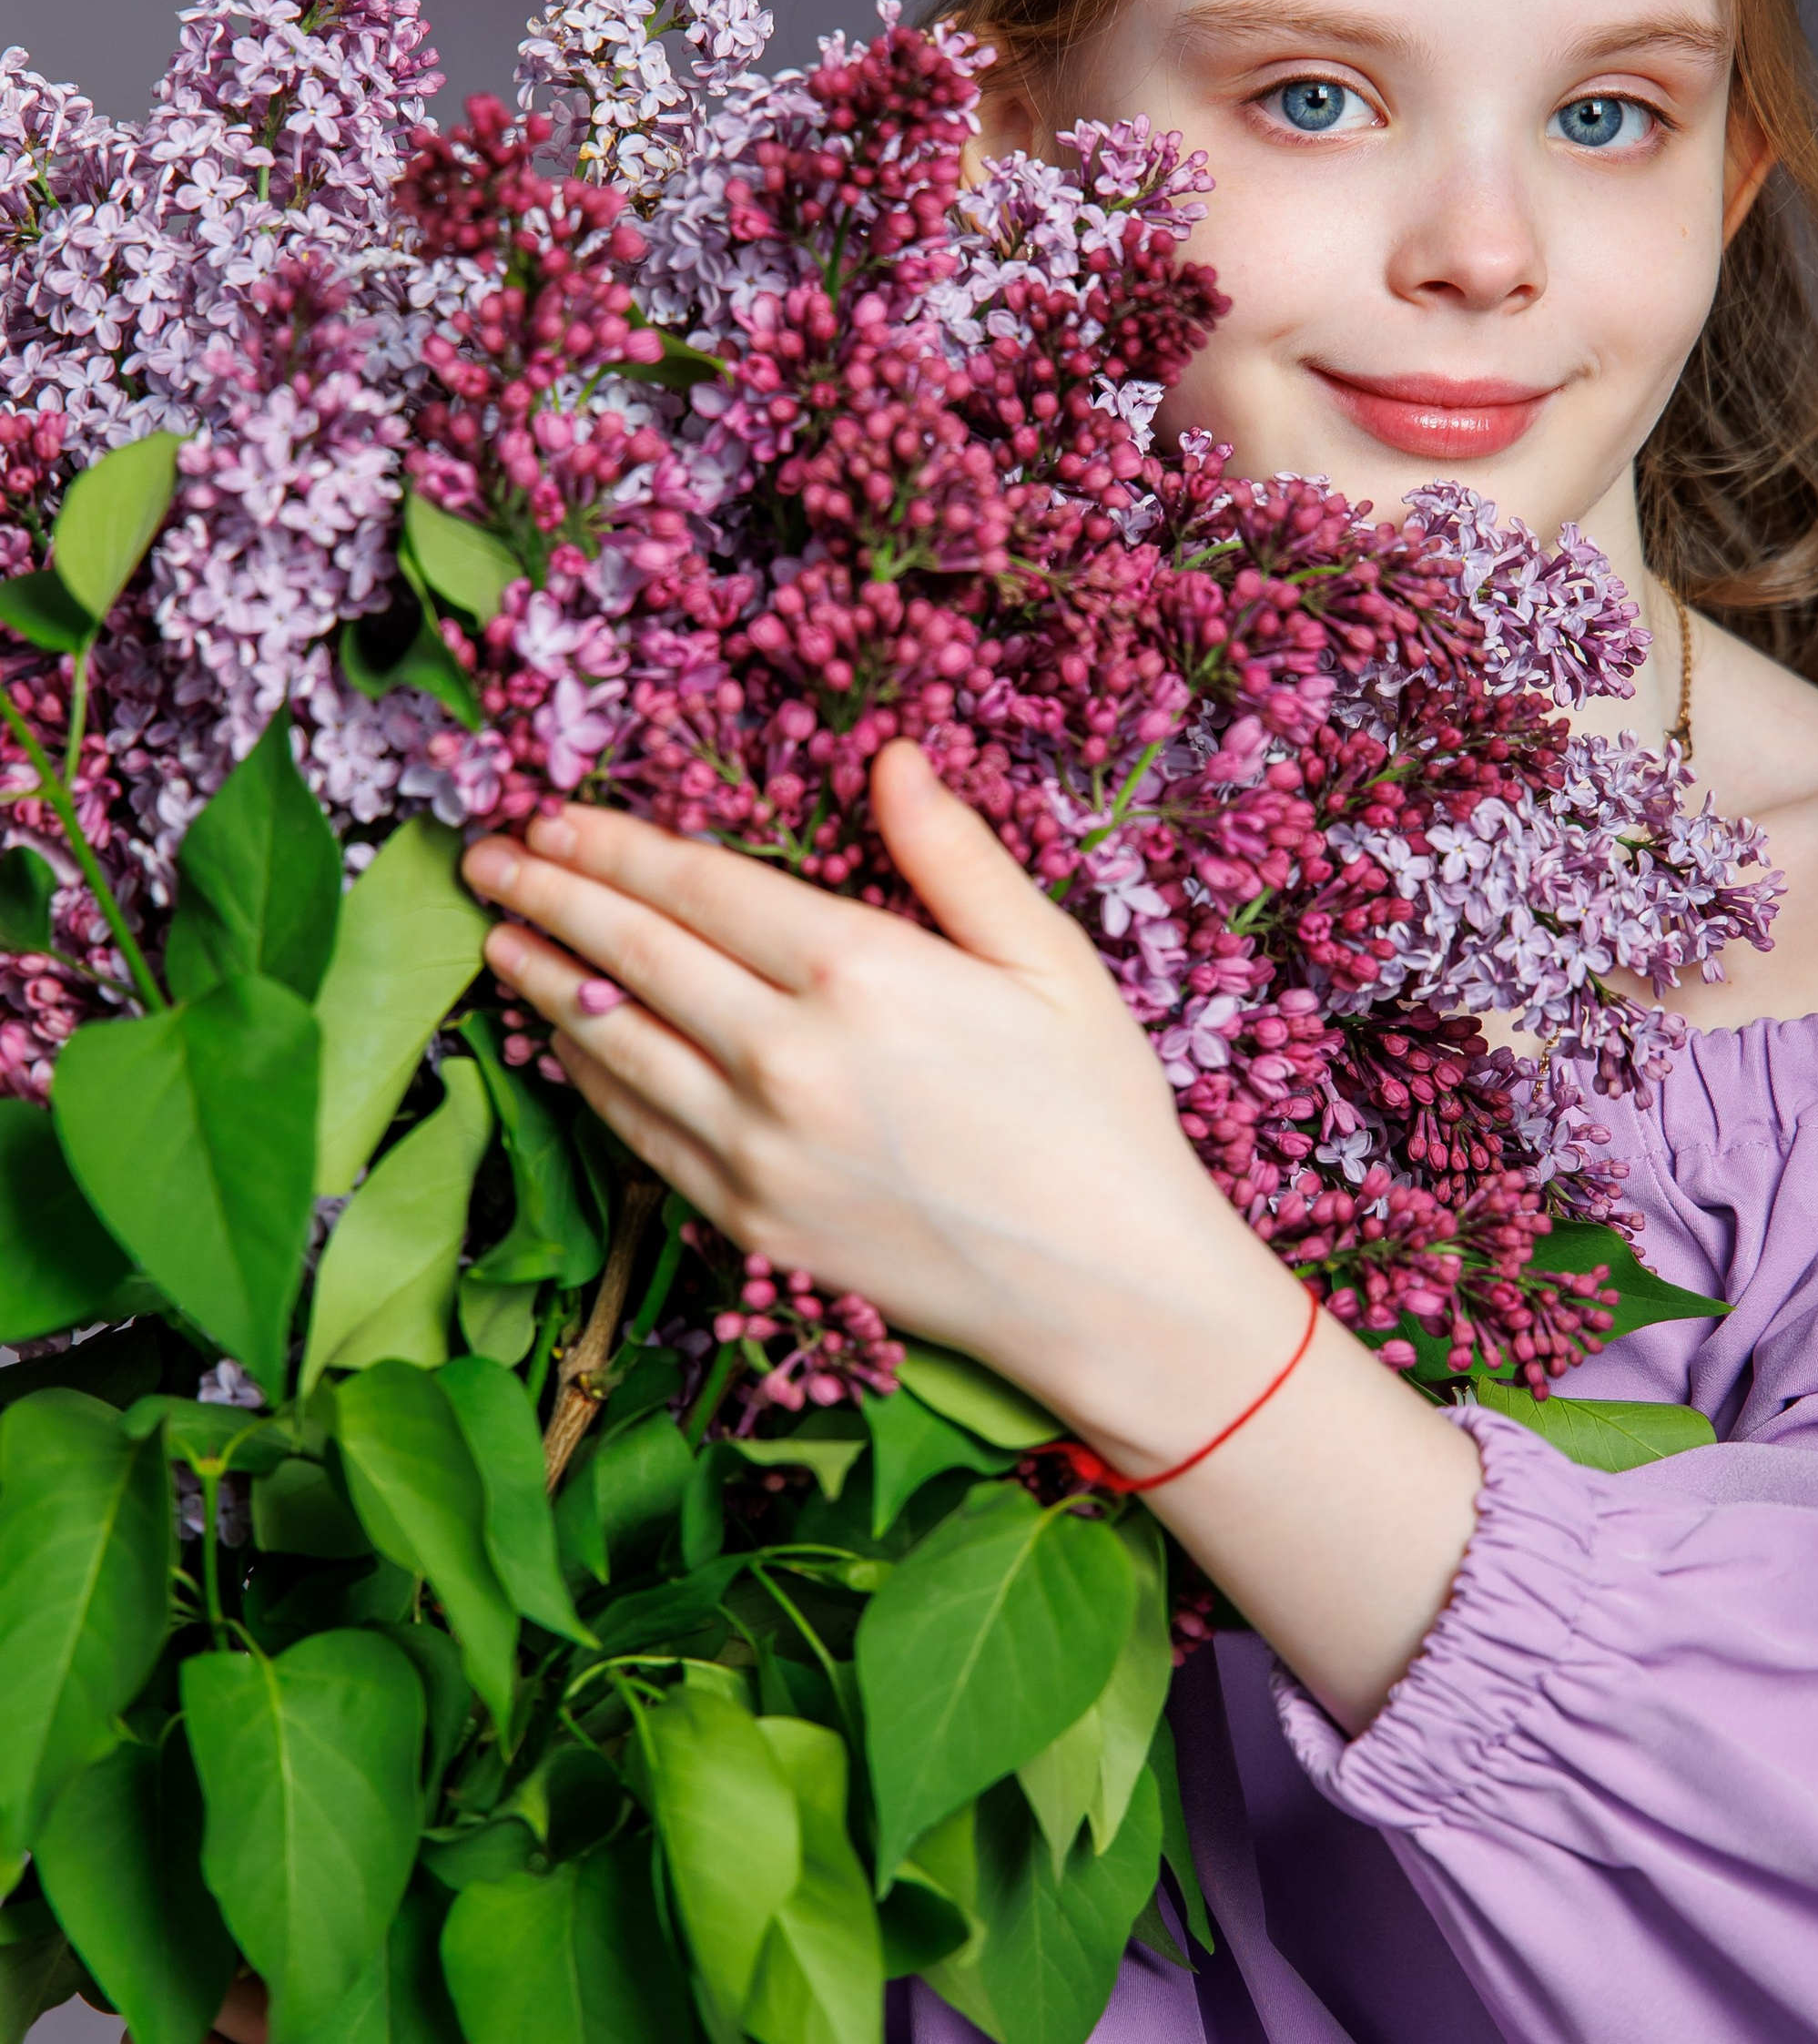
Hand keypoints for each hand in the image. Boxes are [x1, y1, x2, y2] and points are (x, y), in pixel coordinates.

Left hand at [461, 741, 1484, 1724]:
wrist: (1106, 1286)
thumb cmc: (1098, 1111)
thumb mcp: (1048, 959)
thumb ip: (953, 855)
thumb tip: (891, 757)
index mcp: (859, 972)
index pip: (696, 886)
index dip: (614, 846)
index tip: (553, 816)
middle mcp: (786, 1057)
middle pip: (632, 955)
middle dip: (550, 898)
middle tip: (485, 860)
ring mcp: (756, 1149)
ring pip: (614, 1046)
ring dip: (543, 985)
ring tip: (498, 940)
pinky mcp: (748, 1221)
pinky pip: (640, 1134)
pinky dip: (588, 1080)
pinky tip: (563, 1044)